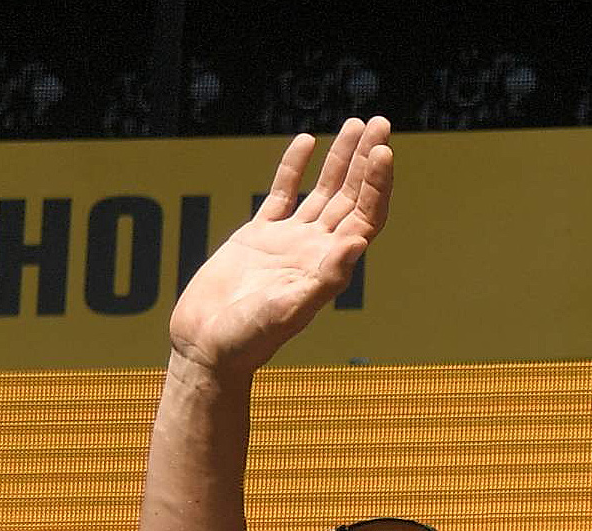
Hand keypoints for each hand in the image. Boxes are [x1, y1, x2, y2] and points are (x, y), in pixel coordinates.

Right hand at [167, 119, 394, 379]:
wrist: (207, 347)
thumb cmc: (248, 340)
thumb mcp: (288, 310)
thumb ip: (324, 278)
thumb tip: (357, 244)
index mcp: (329, 267)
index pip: (364, 217)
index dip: (376, 185)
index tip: (383, 151)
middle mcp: (315, 251)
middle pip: (350, 197)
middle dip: (365, 160)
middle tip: (380, 122)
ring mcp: (288, 242)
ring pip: (322, 190)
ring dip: (340, 158)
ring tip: (357, 124)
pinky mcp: (257, 237)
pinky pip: (282, 194)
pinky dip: (294, 167)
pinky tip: (307, 141)